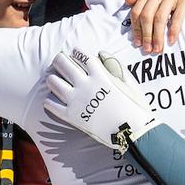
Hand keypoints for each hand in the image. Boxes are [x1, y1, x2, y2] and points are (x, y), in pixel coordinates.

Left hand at [44, 47, 158, 149]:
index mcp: (100, 74)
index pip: (82, 54)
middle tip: (60, 62)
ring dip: (53, 79)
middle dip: (60, 60)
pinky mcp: (71, 116)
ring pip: (53, 82)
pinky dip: (49, 100)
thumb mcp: (130, 82)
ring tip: (55, 81)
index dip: (77, 51)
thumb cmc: (135, 107)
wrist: (133, 133)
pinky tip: (52, 100)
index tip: (75, 52)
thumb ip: (115, 65)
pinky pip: (51, 104)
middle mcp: (85, 84)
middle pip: (62, 63)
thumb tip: (101, 52)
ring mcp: (76, 100)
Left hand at [126, 0, 184, 52]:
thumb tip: (126, 0)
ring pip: (159, 18)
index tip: (137, 43)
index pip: (136, 11)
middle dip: (145, 35)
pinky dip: (173, 30)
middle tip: (146, 50)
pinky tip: (172, 41)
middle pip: (146, 16)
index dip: (135, 28)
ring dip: (157, 36)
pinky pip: (177, 17)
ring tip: (157, 49)